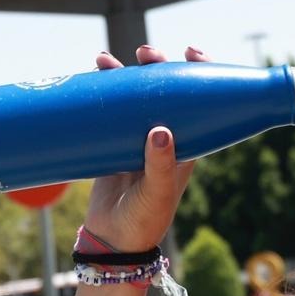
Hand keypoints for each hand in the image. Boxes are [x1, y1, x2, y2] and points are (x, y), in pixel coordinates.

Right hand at [82, 45, 211, 251]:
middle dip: (157, 66)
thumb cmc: (144, 221)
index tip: (191, 53)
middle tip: (145, 54)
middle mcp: (166, 137)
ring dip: (125, 74)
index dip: (200, 73)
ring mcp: (137, 138)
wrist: (112, 241)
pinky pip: (110, 110)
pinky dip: (103, 91)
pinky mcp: (113, 143)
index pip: (201, 101)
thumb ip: (161, 165)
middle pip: (165, 90)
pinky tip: (93, 73)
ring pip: (136, 96)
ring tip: (107, 60)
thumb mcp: (156, 194)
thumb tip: (161, 130)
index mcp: (187, 144)